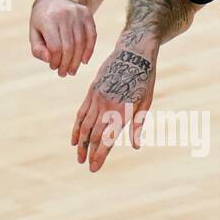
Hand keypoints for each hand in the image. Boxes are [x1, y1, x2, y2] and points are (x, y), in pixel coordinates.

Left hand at [29, 0, 96, 76]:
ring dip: (77, 60)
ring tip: (73, 70)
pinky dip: (89, 50)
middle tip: (64, 73)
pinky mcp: (87, 15)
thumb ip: (37, 48)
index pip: (55, 47)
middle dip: (67, 64)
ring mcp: (78, 14)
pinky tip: (84, 60)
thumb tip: (49, 60)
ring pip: (81, 43)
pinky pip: (91, 36)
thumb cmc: (44, 18)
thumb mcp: (34, 30)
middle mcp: (64, 15)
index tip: (53, 67)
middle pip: (69, 46)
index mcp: (48, 19)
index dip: (55, 61)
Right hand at [72, 43, 157, 171]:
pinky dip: (76, 127)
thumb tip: (137, 146)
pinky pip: (81, 113)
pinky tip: (74, 139)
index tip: (94, 168)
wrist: (133, 51)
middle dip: (89, 152)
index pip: (107, 139)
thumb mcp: (146, 101)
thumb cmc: (144, 78)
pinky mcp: (91, 91)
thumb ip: (138, 124)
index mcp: (122, 111)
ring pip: (84, 126)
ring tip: (79, 157)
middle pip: (93, 135)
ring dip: (81, 143)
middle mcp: (106, 106)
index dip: (100, 156)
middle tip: (87, 166)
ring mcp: (96, 98)